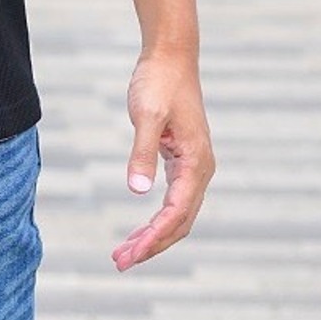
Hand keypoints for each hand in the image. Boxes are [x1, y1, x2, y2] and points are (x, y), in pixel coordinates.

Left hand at [112, 49, 214, 272]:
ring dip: (154, 236)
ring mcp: (193, 165)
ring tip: (124, 253)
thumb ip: (142, 153)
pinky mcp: (182, 158)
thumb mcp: (147, 116)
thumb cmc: (158, 82)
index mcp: (196, 163)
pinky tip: (140, 228)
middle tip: (120, 263)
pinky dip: (156, 218)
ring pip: (177, 214)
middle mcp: (200, 169)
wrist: (170, 57)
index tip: (129, 256)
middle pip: (179, 222)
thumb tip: (136, 192)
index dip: (153, 239)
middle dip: (152, 245)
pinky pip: (174, 199)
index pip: (176, 214)